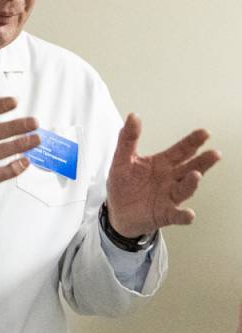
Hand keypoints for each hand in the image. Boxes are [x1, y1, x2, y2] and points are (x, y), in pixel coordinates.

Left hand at [106, 113, 219, 236]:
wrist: (117, 212)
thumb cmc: (124, 185)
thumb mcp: (122, 160)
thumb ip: (128, 140)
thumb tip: (133, 116)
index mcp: (162, 164)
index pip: (181, 151)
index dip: (192, 142)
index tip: (204, 133)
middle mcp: (171, 179)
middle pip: (190, 167)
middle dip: (202, 161)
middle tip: (214, 153)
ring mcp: (170, 197)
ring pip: (185, 189)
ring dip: (192, 183)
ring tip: (196, 175)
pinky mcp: (165, 214)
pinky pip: (177, 216)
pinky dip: (184, 215)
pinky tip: (189, 214)